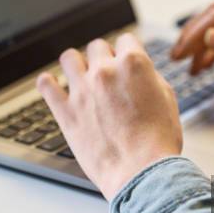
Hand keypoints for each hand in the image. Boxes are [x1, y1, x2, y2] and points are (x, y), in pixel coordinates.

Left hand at [37, 34, 182, 200]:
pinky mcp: (65, 112)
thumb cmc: (157, 142)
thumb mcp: (167, 100)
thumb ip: (149, 78)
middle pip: (96, 46)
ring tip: (80, 76)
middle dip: (103, 58)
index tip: (124, 61)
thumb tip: (140, 71)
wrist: (141, 172)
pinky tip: (53, 86)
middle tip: (107, 74)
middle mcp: (105, 72)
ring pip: (68, 57)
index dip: (127, 51)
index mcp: (133, 64)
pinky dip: (48, 83)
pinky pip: (46, 85)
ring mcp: (82, 90)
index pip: (125, 40)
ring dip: (75, 64)